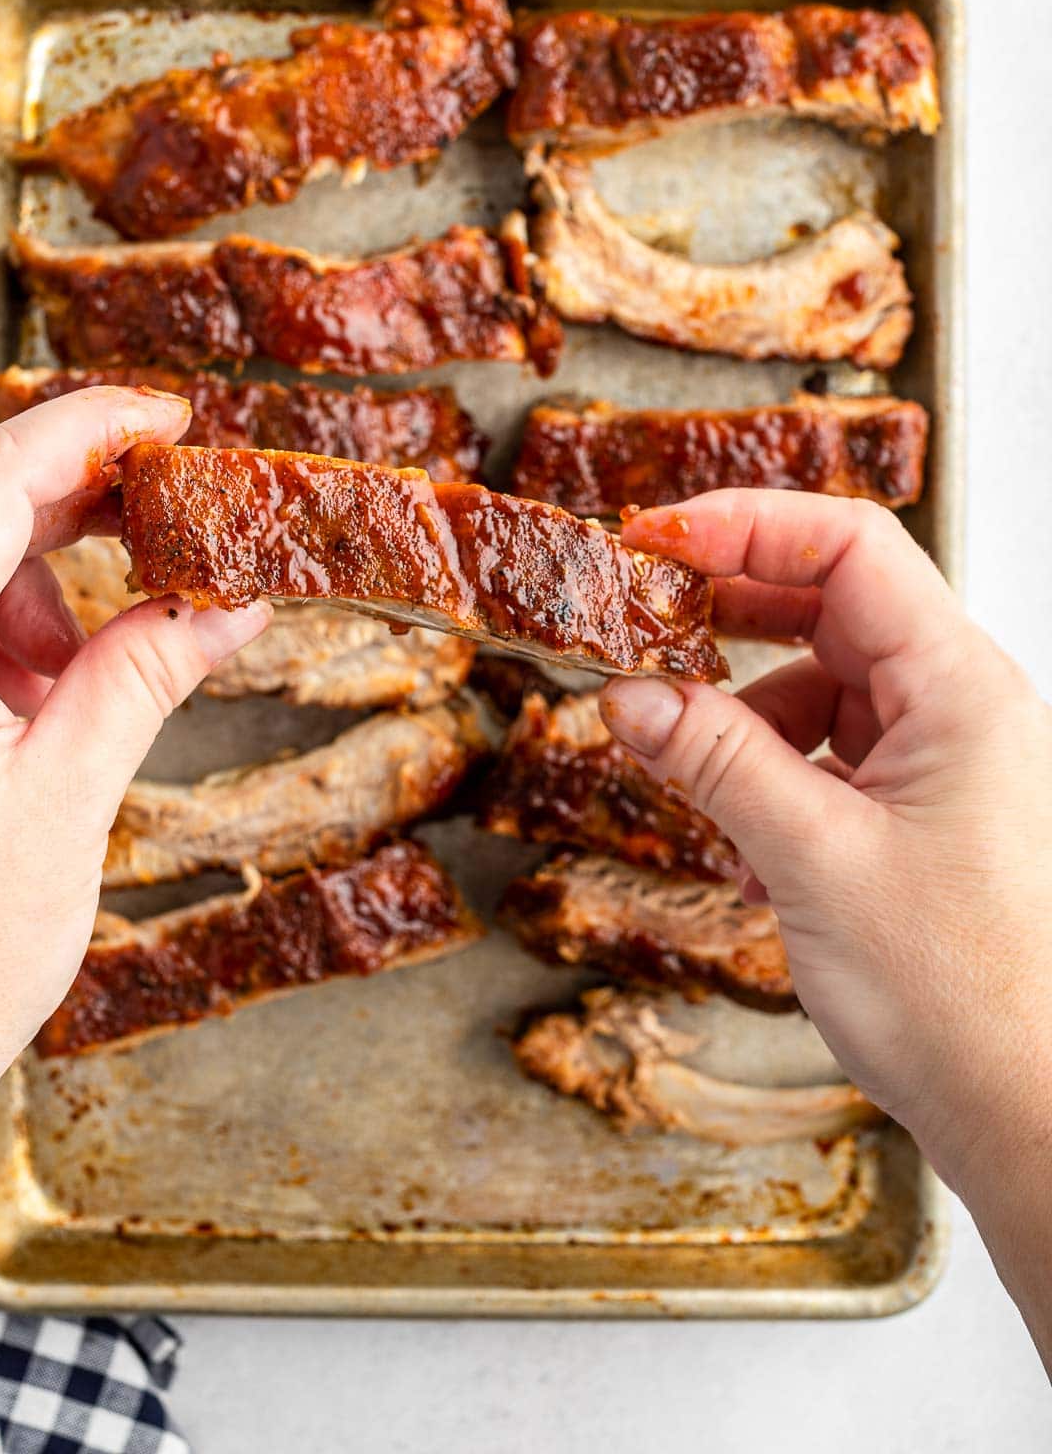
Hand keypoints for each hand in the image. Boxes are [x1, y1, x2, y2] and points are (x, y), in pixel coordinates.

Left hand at [0, 388, 269, 1400]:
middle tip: (173, 510)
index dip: (87, 427)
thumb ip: (143, 676)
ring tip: (91, 667)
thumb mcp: (65, 803)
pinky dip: (0, 626)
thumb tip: (225, 602)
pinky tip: (43, 694)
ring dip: (36, 578)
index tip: (167, 417)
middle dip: (76, 500)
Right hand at [601, 490, 1051, 1352]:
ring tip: (678, 748)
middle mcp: (960, 703)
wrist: (1030, 1113)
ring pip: (825, 676)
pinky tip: (735, 820)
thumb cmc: (962, 997)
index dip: (746, 526)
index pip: (850, 547)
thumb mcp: (814, 861)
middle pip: (834, 600)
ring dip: (744, 702)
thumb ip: (717, 761)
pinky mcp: (922, 806)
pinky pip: (832, 745)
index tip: (654, 539)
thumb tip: (628, 695)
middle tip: (637, 618)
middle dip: (731, 604)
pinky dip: (771, 762)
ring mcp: (944, 754)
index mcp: (960, 687)